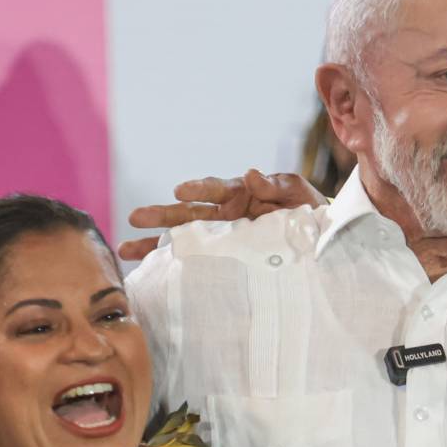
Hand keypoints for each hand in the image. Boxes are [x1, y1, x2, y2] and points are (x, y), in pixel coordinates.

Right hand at [117, 170, 324, 259]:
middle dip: (161, 216)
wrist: (320, 241)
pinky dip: (174, 266)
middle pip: (187, 215)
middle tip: (133, 218)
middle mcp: (225, 215)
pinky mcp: (225, 258)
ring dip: (155, 244)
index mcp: (240, 195)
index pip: (215, 189)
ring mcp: (222, 238)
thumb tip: (251, 173)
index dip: (198, 189)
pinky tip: (151, 274)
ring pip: (183, 239)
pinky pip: (196, 262)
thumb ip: (275, 184)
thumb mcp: (296, 193)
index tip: (179, 192)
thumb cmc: (308, 210)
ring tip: (126, 250)